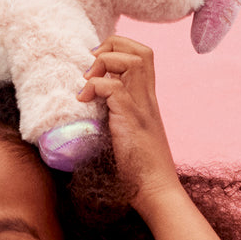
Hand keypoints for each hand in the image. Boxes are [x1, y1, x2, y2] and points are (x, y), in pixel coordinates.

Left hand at [76, 37, 181, 210]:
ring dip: (105, 62)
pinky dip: (95, 87)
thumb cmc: (139, 170)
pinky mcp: (131, 120)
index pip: (143, 56)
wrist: (156, 193)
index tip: (97, 66)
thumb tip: (90, 106)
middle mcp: (148, 99)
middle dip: (112, 47)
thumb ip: (116, 115)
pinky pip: (114, 87)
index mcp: (147, 100)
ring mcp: (142, 108)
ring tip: (89, 82)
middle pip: (141, 50)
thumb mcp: (127, 133)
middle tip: (92, 68)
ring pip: (133, 61)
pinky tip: (84, 100)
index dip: (119, 49)